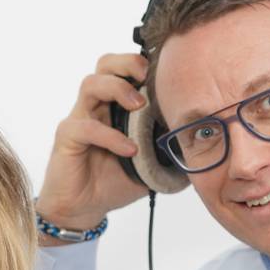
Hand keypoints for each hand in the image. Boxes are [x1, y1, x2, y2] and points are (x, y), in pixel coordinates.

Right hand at [35, 52, 151, 231]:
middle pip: (105, 64)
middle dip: (128, 63)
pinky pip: (86, 127)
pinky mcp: (68, 137)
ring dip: (118, 89)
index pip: (124, 69)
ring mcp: (79, 118)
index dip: (142, 63)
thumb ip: (169, 151)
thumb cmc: (112, 180)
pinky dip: (111, 136)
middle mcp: (96, 106)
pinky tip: (129, 150)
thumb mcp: (149, 164)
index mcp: (115, 105)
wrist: (84, 207)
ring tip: (140, 107)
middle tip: (147, 77)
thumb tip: (202, 146)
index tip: (166, 72)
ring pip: (91, 84)